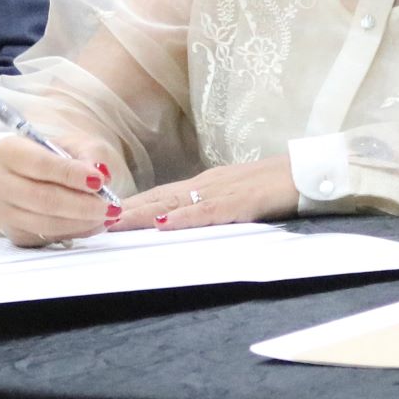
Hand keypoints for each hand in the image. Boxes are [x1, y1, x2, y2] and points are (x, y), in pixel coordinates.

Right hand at [0, 131, 123, 246]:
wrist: (26, 175)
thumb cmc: (49, 156)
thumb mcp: (69, 144)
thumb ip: (87, 154)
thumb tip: (101, 174)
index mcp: (7, 152)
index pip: (40, 165)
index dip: (71, 175)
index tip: (99, 181)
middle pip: (43, 199)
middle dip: (83, 205)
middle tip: (111, 205)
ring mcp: (3, 212)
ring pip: (46, 223)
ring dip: (83, 222)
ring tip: (108, 215)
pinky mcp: (15, 234)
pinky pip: (49, 237)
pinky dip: (76, 232)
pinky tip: (94, 224)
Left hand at [112, 157, 298, 232]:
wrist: (307, 173)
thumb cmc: (273, 187)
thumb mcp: (233, 200)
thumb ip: (208, 208)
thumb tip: (179, 222)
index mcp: (202, 185)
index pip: (157, 197)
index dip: (128, 206)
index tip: (99, 216)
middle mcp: (205, 184)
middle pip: (156, 199)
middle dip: (123, 211)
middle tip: (90, 220)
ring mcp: (222, 191)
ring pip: (173, 203)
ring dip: (141, 214)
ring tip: (112, 222)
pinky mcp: (241, 202)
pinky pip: (208, 212)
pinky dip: (184, 219)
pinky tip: (164, 225)